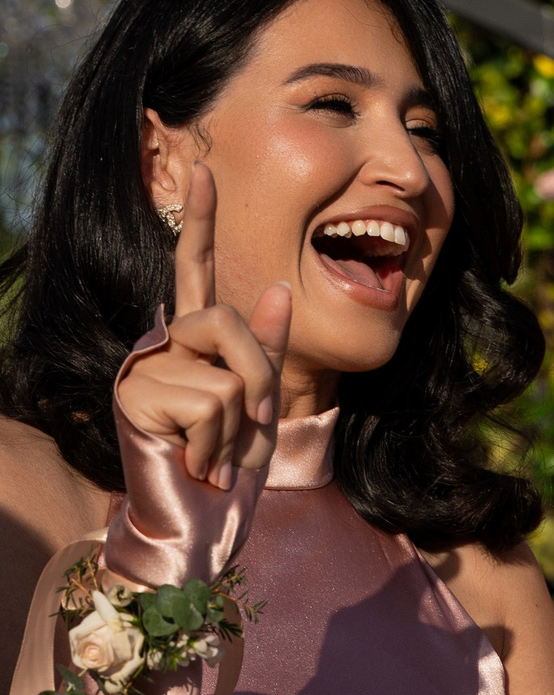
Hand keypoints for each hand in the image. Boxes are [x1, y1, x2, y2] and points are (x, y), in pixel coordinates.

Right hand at [119, 160, 291, 489]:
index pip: (196, 271)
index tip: (205, 171)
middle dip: (257, 377)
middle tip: (247, 429)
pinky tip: (195, 462)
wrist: (200, 524)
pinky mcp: (136, 394)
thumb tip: (276, 287)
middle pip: (228, 322)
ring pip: (228, 370)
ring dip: (238, 425)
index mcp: (193, 342)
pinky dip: (219, 442)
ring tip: (213, 453)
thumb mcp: (262, 405)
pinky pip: (212, 401)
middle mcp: (163, 344)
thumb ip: (266, 349)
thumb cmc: (229, 469)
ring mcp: (144, 367)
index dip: (201, 222)